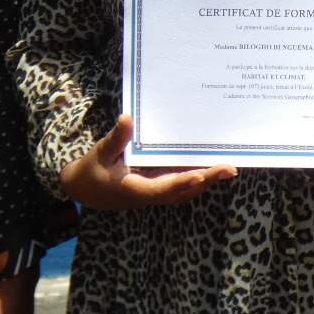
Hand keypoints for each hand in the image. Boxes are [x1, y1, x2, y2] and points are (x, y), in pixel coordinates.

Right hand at [59, 115, 235, 209]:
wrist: (83, 190)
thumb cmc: (91, 171)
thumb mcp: (100, 153)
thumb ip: (116, 139)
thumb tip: (127, 118)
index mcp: (134, 188)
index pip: (162, 188)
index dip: (182, 182)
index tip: (200, 174)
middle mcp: (149, 194)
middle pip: (182, 190)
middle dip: (206, 180)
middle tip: (229, 168)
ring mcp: (154, 193)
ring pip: (185, 191)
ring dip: (206, 181)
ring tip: (227, 168)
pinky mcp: (156, 189)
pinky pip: (180, 186)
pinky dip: (196, 179)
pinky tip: (209, 168)